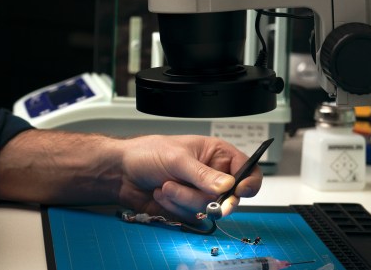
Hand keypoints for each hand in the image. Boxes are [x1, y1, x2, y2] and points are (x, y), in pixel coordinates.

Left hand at [116, 134, 262, 220]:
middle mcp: (212, 175)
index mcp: (216, 154)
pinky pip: (193, 217)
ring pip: (209, 209)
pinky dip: (175, 208)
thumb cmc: (147, 153)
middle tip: (200, 196)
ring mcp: (200, 193)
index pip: (247, 170)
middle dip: (206, 196)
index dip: (249, 182)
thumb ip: (202, 174)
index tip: (238, 191)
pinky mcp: (188, 208)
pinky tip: (162, 194)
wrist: (121, 172)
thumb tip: (227, 185)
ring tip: (166, 185)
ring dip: (184, 200)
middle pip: (230, 197)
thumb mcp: (176, 158)